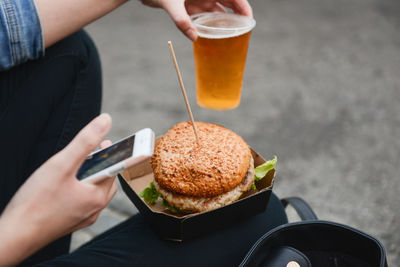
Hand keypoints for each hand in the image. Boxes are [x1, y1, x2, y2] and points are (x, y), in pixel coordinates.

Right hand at [0, 113, 116, 265]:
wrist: (14, 236)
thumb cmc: (35, 202)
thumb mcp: (61, 164)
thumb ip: (84, 142)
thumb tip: (105, 121)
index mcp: (97, 196)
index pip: (115, 168)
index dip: (112, 152)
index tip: (106, 142)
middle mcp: (95, 209)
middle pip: (105, 179)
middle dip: (100, 163)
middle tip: (89, 151)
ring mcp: (84, 217)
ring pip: (94, 190)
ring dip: (89, 176)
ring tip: (75, 165)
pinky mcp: (72, 222)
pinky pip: (84, 201)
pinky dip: (80, 188)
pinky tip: (65, 184)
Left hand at [141, 0, 252, 40]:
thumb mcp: (171, 3)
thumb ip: (181, 20)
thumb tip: (194, 38)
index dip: (243, 7)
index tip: (248, 21)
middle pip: (228, 5)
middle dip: (235, 19)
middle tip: (241, 35)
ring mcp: (199, 0)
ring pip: (216, 13)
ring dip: (222, 25)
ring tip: (229, 40)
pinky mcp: (190, 7)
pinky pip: (204, 18)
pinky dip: (208, 27)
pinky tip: (211, 39)